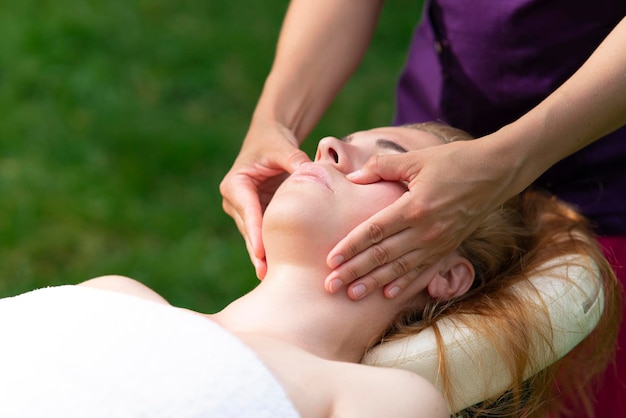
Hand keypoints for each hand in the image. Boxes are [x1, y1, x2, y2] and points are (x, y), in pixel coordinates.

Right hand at [220, 120, 310, 278]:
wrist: (268, 141)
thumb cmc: (274, 142)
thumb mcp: (282, 147)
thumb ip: (294, 160)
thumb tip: (311, 172)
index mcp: (235, 184)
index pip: (247, 210)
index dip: (255, 232)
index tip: (261, 252)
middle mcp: (235, 200)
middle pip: (249, 229)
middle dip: (259, 252)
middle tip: (269, 275)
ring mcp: (244, 211)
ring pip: (255, 237)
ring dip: (265, 256)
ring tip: (275, 280)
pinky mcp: (255, 216)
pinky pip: (264, 235)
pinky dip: (272, 250)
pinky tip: (282, 270)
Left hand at [324, 139, 516, 298]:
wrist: (496, 173)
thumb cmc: (453, 161)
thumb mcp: (415, 159)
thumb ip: (381, 167)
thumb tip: (352, 178)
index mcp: (414, 207)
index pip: (374, 232)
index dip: (350, 247)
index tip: (330, 260)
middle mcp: (425, 231)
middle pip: (382, 256)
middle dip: (354, 272)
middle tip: (331, 286)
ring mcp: (438, 243)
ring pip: (399, 269)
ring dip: (374, 283)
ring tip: (352, 295)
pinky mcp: (447, 249)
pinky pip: (422, 272)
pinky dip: (404, 284)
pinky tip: (387, 295)